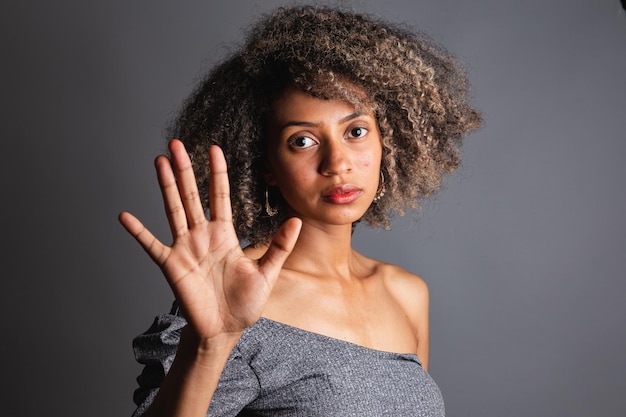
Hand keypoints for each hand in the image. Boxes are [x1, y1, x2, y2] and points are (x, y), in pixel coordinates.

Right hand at [119, 139, 300, 341]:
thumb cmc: (245, 303)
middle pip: (191, 195)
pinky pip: (151, 245)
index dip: (217, 172)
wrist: (225, 330)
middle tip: (176, 143)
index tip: (214, 148)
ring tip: (159, 161)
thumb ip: (279, 246)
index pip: (219, 195)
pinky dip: (138, 232)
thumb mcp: (267, 272)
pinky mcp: (172, 265)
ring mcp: (185, 248)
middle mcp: (202, 236)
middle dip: (185, 169)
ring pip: (173, 210)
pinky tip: (125, 216)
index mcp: (224, 234)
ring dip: (165, 186)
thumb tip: (296, 221)